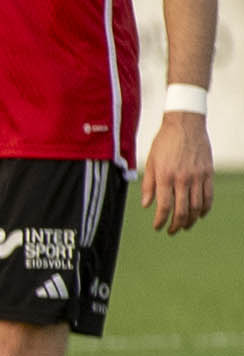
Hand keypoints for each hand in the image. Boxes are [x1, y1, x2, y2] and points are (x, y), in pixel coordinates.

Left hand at [142, 111, 214, 233]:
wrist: (185, 124)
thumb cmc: (164, 142)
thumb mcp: (150, 161)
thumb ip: (148, 184)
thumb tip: (146, 205)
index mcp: (165, 176)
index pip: (163, 206)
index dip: (160, 221)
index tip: (157, 227)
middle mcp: (182, 179)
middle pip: (182, 211)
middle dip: (176, 225)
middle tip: (172, 231)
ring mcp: (197, 176)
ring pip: (197, 206)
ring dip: (191, 220)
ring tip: (185, 225)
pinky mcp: (208, 173)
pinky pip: (209, 196)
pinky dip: (205, 208)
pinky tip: (200, 214)